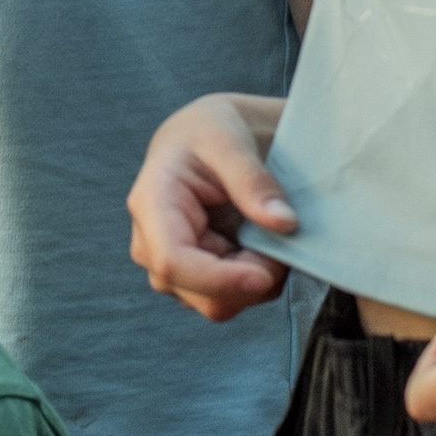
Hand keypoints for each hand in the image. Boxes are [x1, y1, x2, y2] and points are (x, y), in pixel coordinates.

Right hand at [128, 99, 295, 317]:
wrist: (206, 138)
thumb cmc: (211, 131)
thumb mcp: (231, 140)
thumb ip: (254, 181)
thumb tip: (283, 223)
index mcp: (152, 203)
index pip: (173, 261)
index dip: (220, 280)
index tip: (265, 275)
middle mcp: (152, 244)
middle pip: (201, 294)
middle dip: (250, 278)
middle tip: (282, 239)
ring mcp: (172, 267)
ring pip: (219, 304)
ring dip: (256, 281)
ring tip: (271, 236)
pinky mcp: (194, 279)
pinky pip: (232, 299)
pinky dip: (257, 281)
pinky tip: (262, 246)